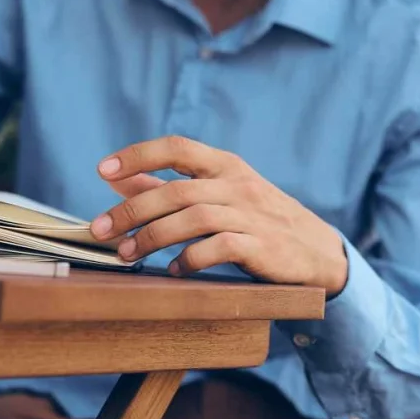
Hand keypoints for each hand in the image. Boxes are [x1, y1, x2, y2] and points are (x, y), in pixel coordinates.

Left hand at [90, 136, 348, 293]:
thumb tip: (117, 181)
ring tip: (128, 254)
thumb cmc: (259, 221)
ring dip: (153, 237)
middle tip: (100, 230)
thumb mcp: (219, 195)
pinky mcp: (263, 246)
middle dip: (131, 210)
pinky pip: (219, 248)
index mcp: (225, 166)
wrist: (318, 253)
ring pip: (193, 218)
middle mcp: (238, 184)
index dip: (138, 155)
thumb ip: (169, 188)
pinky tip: (174, 271)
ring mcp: (252, 215)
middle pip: (176, 190)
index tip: (102, 170)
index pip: (177, 147)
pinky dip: (190, 260)